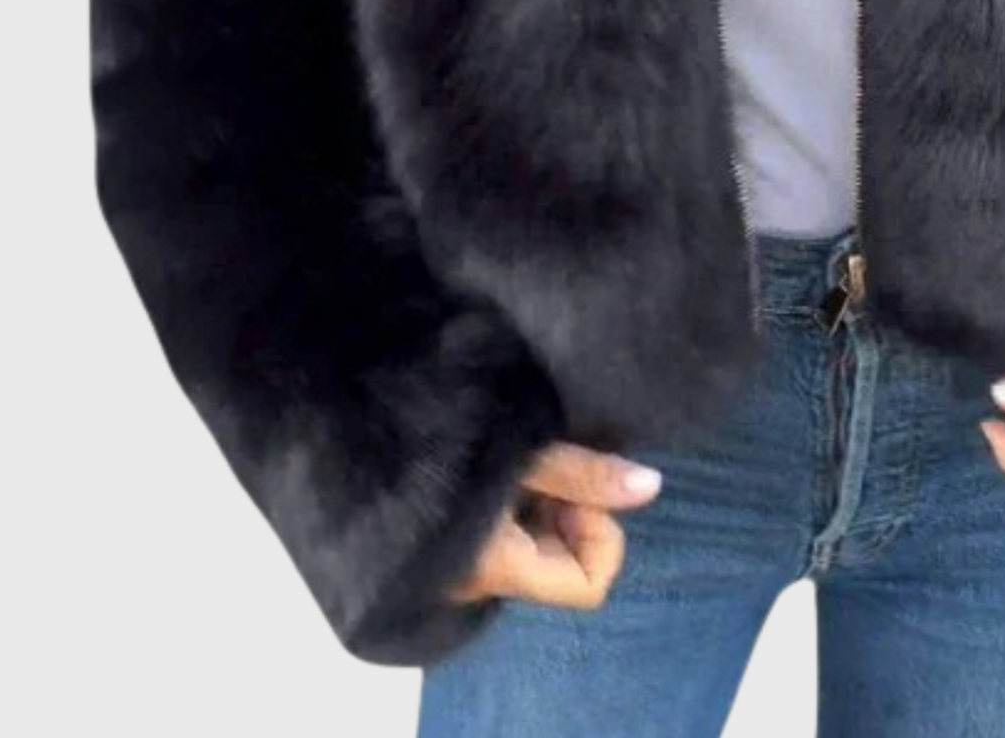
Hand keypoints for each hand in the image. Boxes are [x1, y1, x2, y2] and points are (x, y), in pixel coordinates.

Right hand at [446, 441, 663, 610]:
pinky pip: (514, 529)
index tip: (573, 484)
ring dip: (548, 499)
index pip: (589, 584)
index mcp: (498, 567)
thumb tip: (652, 487)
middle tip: (546, 457)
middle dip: (573, 509)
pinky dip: (523, 497)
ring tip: (519, 452)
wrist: (352, 421)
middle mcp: (483, 579)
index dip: (598, 532)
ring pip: (542, 542)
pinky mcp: (454, 535)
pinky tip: (500, 458)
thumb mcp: (520, 449)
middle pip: (567, 561)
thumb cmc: (435, 439)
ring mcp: (467, 560)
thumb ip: (584, 474)